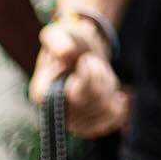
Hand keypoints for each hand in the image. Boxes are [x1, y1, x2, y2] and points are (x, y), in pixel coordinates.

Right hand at [31, 15, 130, 138]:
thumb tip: (66, 52)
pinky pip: (108, 123)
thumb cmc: (69, 42)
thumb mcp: (59, 33)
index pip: (68, 96)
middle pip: (89, 101)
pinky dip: (118, 107)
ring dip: (108, 85)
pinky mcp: (89, 126)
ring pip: (103, 109)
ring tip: (100, 73)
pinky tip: (118, 96)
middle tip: (93, 61)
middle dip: (99, 75)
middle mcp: (55, 113)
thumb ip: (57, 39)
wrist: (82, 53)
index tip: (86, 60)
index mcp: (42, 93)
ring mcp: (72, 122)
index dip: (85, 78)